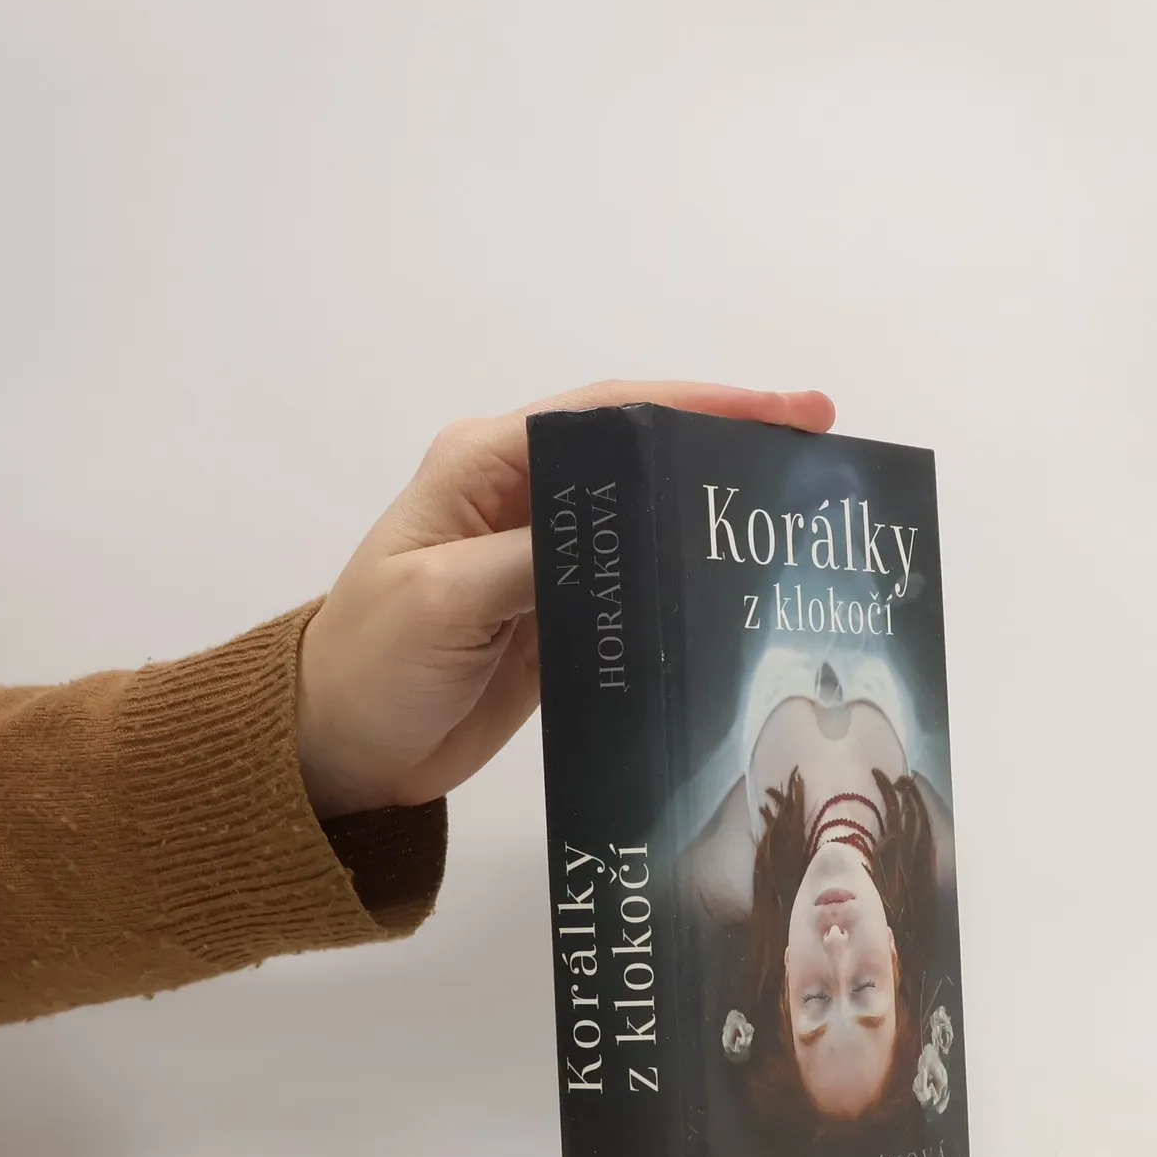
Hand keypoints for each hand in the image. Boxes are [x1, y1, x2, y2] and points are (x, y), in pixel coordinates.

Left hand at [295, 379, 835, 815]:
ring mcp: (546, 561)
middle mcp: (522, 499)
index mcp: (486, 466)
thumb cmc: (373, 664)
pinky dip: (686, 586)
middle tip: (818, 463)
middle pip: (641, 459)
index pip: (607, 415)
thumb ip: (532, 559)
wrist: (338, 752)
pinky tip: (743, 595)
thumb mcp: (443, 600)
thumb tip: (620, 529)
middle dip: (725, 451)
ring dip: (712, 520)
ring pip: (646, 521)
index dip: (699, 405)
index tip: (784, 412)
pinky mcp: (561, 620)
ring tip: (800, 526)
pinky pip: (636, 590)